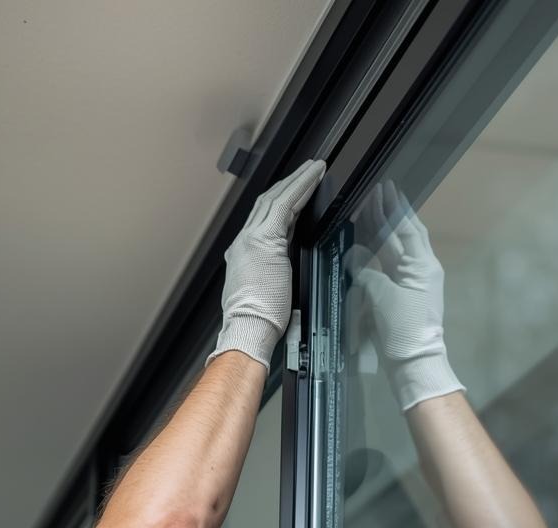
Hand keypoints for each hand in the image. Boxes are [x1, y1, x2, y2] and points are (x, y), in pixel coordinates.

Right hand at [208, 159, 327, 370]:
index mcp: (243, 254)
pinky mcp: (264, 240)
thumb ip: (274, 272)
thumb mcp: (266, 290)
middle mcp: (243, 241)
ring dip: (297, 180)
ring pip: (276, 199)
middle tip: (306, 170)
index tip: (296, 192)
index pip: (264, 219)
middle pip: (266, 203)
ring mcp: (251, 239)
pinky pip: (285, 205)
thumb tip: (287, 269)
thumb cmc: (259, 321)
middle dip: (288, 184)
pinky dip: (300, 188)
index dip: (281, 202)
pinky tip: (313, 177)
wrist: (248, 329)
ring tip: (314, 168)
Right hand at [348, 181, 463, 410]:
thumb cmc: (405, 331)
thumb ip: (368, 272)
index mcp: (423, 265)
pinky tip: (366, 243)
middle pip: (402, 235)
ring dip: (382, 230)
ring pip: (395, 249)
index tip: (384, 188)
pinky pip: (388, 266)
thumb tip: (355, 256)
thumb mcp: (384, 297)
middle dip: (388, 214)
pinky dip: (377, 252)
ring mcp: (411, 283)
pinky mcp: (401, 296)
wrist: (413, 364)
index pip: (408, 228)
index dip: (395, 208)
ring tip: (369, 210)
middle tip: (375, 192)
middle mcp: (420, 270)